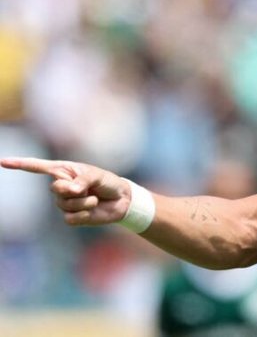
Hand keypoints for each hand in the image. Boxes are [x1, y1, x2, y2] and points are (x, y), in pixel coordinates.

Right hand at [0, 157, 129, 225]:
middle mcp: (61, 186)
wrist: (121, 200)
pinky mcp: (71, 216)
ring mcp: (65, 202)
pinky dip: (83, 214)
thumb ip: (83, 181)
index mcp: (64, 171)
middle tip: (87, 189)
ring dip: (83, 203)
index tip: (2, 162)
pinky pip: (69, 218)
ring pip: (64, 205)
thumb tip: (71, 190)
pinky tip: (92, 210)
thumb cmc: (108, 182)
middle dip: (73, 189)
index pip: (38, 167)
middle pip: (55, 189)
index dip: (20, 165)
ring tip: (95, 199)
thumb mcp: (97, 176)